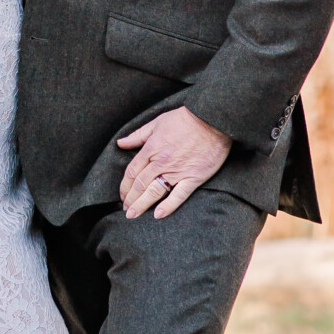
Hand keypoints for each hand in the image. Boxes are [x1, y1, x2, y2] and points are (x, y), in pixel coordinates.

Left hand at [116, 106, 231, 218]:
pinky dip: (168, 206)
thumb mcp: (157, 122)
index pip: (132, 171)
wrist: (212, 119)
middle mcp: (161, 162)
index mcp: (151, 149)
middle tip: (126, 209)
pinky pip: (179, 195)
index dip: (125, 185)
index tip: (122, 194)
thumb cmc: (185, 119)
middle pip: (140, 184)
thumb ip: (138, 135)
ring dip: (142, 204)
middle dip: (130, 198)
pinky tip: (158, 214)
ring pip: (155, 191)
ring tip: (133, 215)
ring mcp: (177, 171)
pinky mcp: (193, 177)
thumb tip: (120, 143)